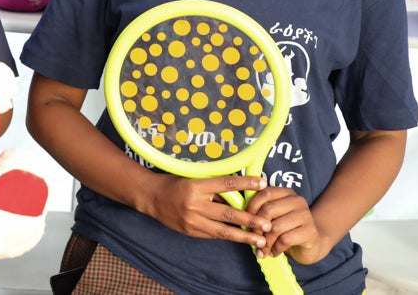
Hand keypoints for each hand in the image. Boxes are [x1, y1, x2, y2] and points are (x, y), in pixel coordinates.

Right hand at [141, 174, 271, 248]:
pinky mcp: (190, 231)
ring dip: (243, 236)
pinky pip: (213, 234)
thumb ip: (213, 187)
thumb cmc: (174, 182)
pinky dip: (228, 236)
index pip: (226, 184)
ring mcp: (192, 220)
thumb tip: (238, 192)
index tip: (263, 183)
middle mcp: (195, 204)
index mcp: (197, 186)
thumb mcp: (193, 178)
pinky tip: (241, 239)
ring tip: (260, 239)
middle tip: (267, 224)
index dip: (246, 183)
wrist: (150, 197)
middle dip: (250, 220)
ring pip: (223, 230)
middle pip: (228, 213)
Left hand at [245, 185, 322, 263]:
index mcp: (286, 193)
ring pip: (276, 227)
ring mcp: (306, 215)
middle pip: (268, 210)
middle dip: (256, 227)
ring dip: (265, 242)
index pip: (265, 193)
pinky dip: (275, 248)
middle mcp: (297, 201)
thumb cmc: (286, 229)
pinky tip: (274, 252)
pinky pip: (285, 240)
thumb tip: (241, 216)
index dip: (251, 207)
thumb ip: (261, 211)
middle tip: (253, 239)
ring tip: (262, 250)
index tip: (245, 220)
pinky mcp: (310, 232)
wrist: (312, 243)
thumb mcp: (274, 217)